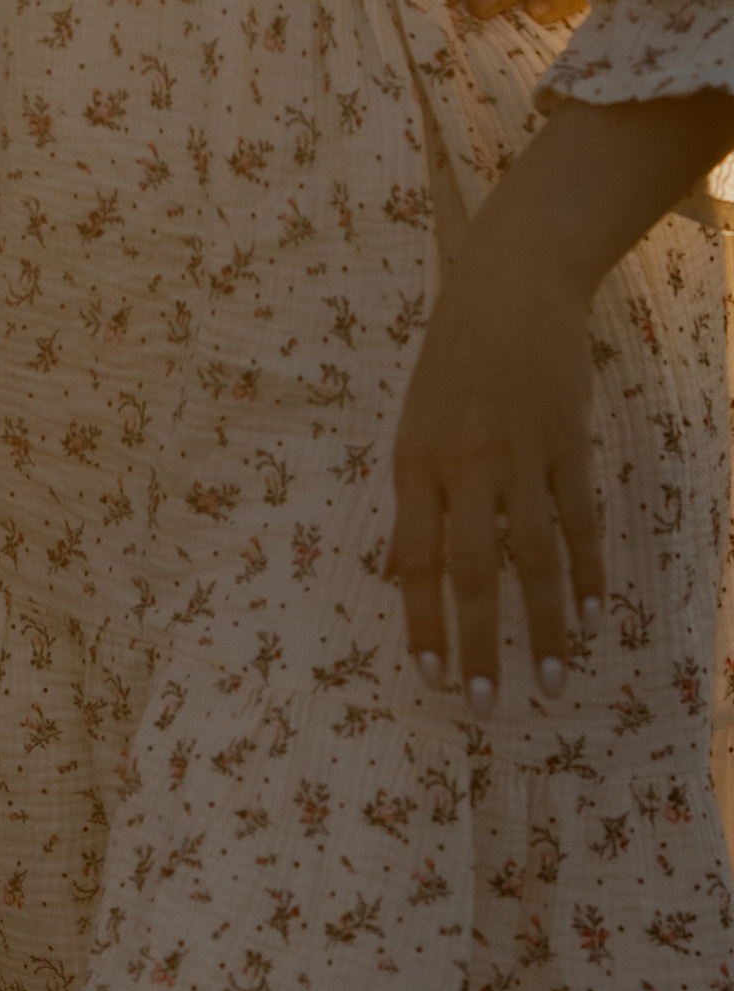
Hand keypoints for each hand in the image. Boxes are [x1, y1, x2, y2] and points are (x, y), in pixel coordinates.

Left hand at [382, 88, 732, 703]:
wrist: (512, 285)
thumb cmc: (452, 362)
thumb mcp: (413, 425)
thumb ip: (412, 503)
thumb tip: (396, 573)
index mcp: (415, 463)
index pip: (415, 560)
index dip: (422, 622)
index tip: (431, 677)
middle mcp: (465, 465)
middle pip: (472, 571)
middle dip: (479, 643)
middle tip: (487, 705)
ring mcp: (522, 455)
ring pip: (536, 558)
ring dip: (546, 626)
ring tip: (553, 681)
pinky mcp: (571, 444)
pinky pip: (581, 523)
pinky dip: (588, 573)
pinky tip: (594, 617)